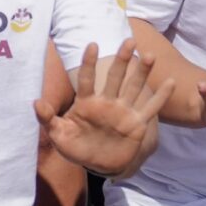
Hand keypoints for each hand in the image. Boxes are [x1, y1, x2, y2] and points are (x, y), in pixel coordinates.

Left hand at [36, 41, 173, 177]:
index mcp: (87, 102)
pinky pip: (150, 108)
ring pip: (134, 88)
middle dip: (122, 60)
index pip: (87, 79)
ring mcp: (123, 111)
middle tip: (129, 41)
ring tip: (150, 56)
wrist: (97, 164)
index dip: (89, 63)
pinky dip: (160, 97)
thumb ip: (47, 118)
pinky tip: (170, 83)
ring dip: (142, 73)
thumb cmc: (75, 147)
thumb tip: (35, 102)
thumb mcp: (58, 135)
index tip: (92, 45)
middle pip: (115, 77)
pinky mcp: (137, 124)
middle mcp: (107, 102)